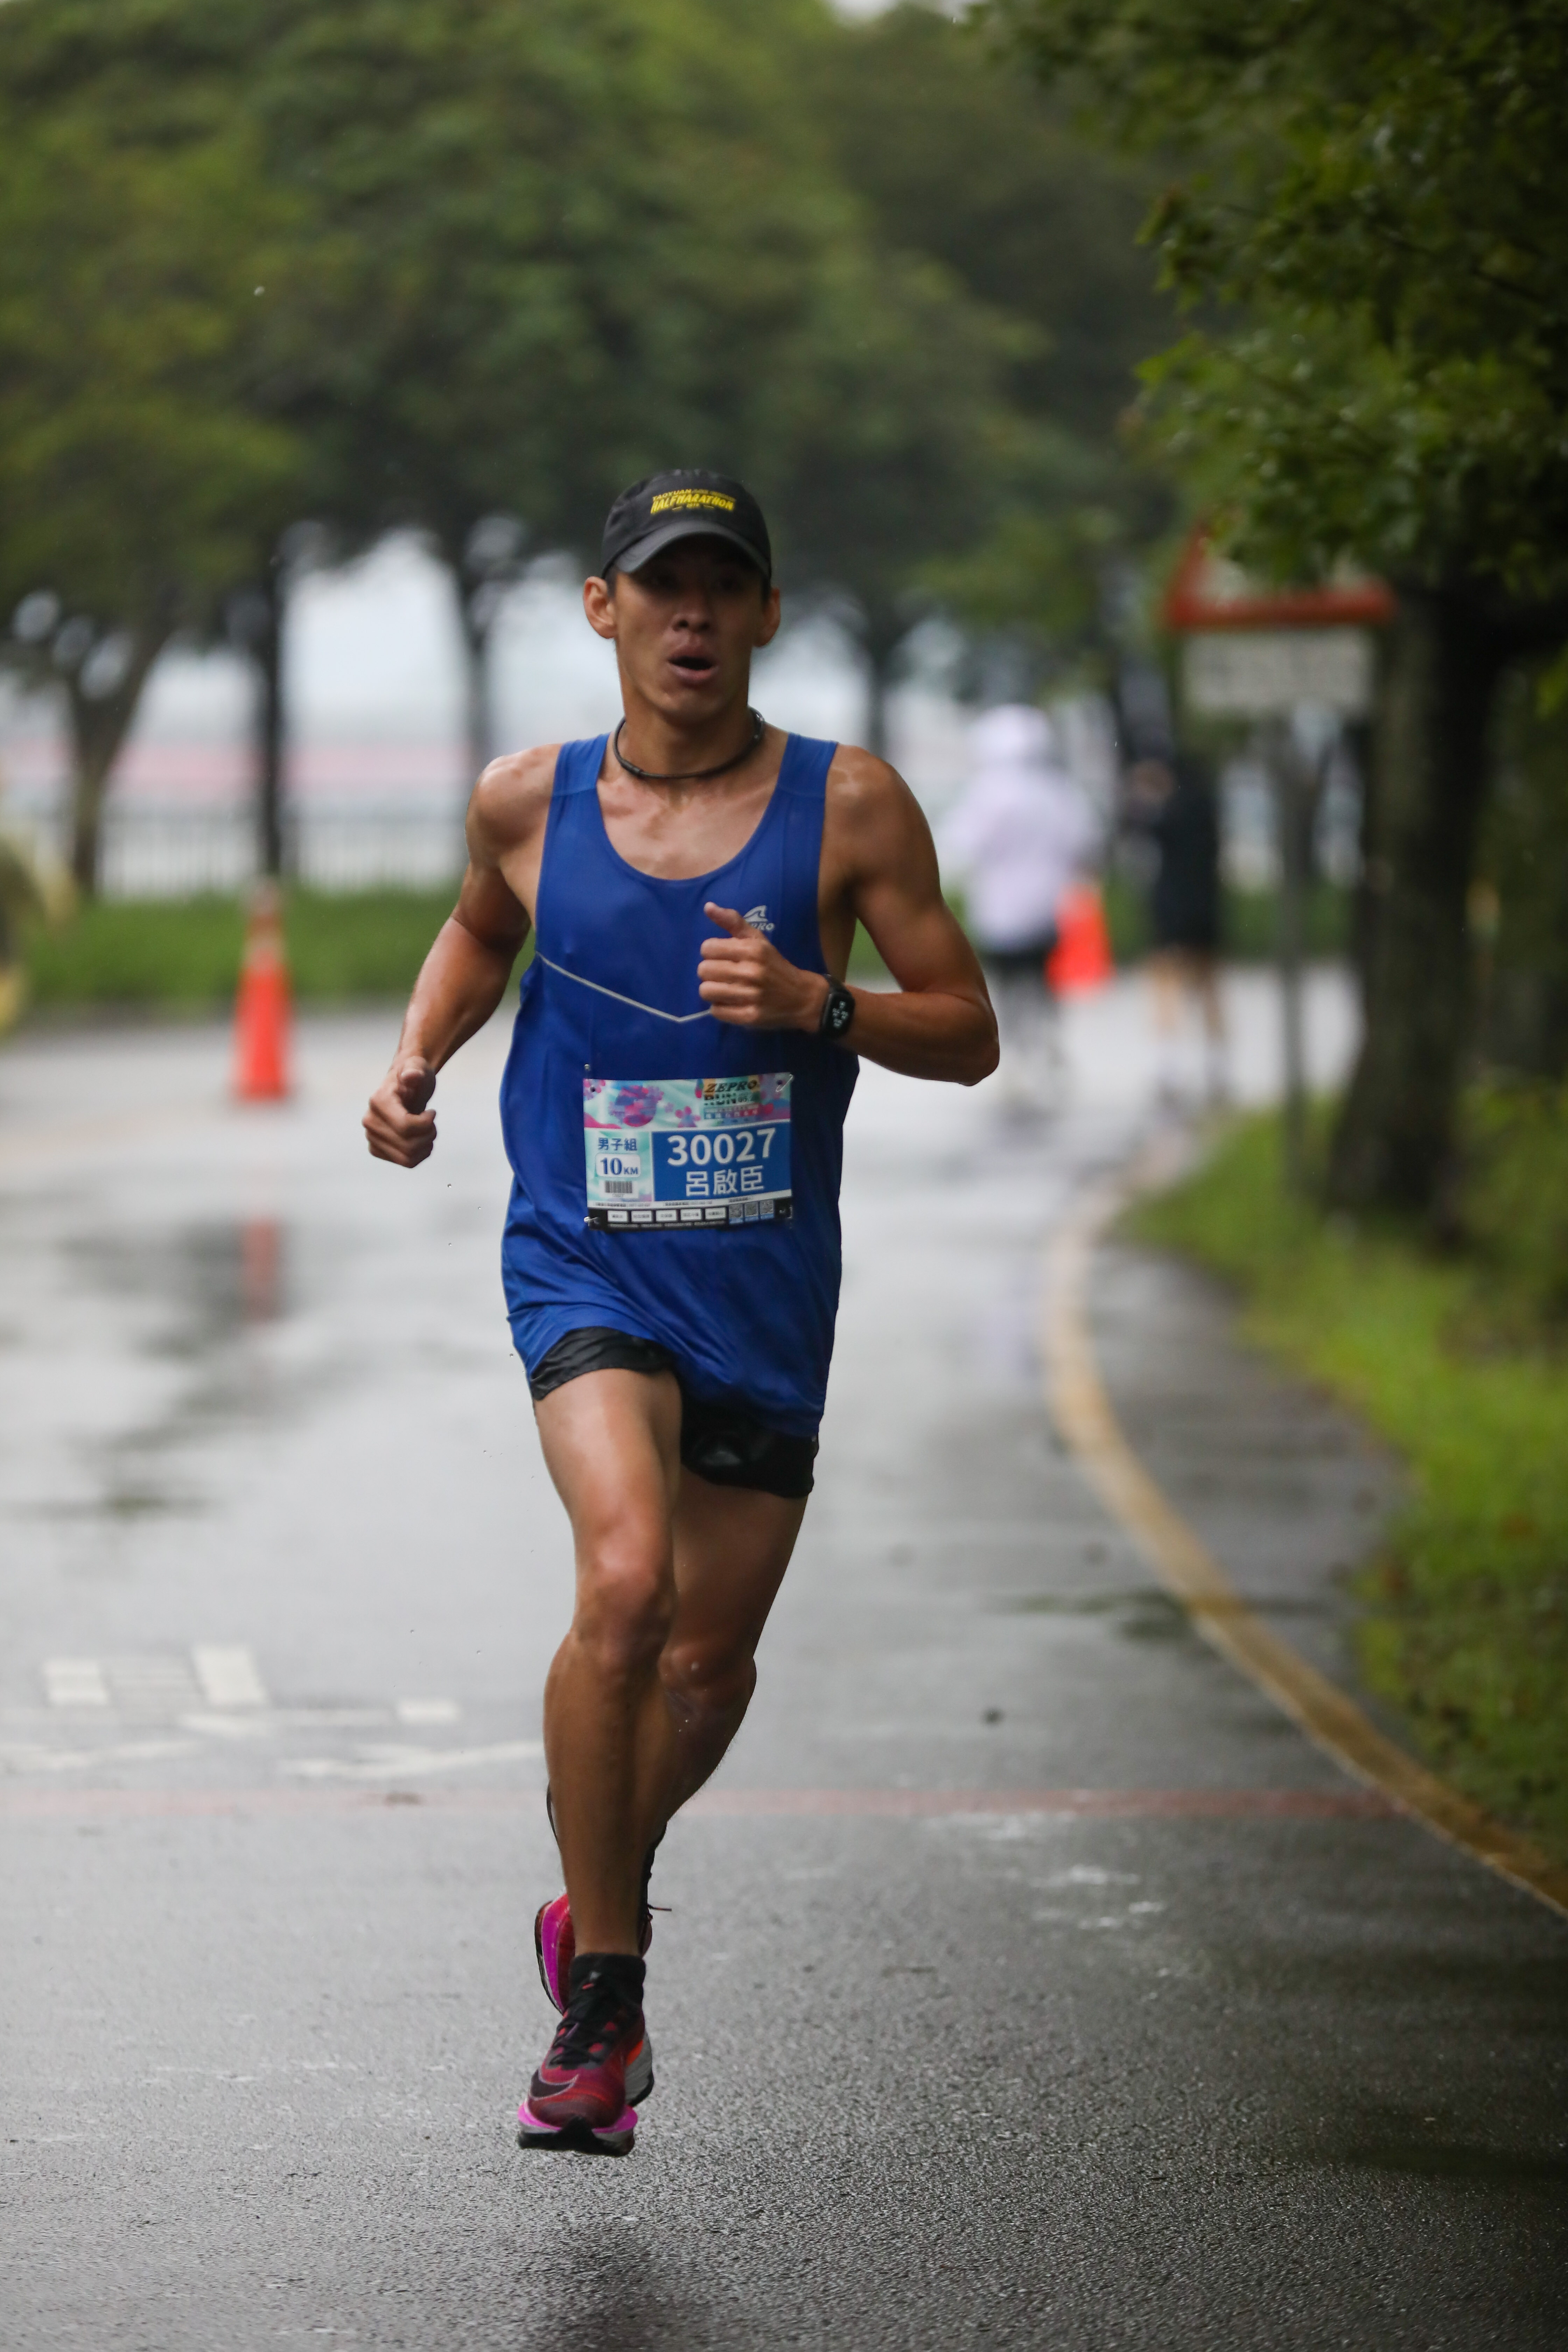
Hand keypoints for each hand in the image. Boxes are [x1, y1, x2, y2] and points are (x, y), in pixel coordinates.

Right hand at [363, 1055, 437, 1165]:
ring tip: (429, 1131)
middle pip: (408, 1145)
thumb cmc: (414, 1076)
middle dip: (428, 1135)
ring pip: (407, 1158)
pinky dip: (420, 1155)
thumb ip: (415, 1070)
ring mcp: (371, 1137)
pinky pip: (405, 1162)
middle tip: (433, 1123)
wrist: (405, 1088)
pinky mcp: (377, 1149)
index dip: (427, 1123)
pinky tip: (423, 1140)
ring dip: (426, 1146)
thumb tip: (410, 1076)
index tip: (432, 1112)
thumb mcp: (418, 1067)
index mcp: (378, 1101)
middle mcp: (370, 1121)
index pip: (406, 1126)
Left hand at [697, 904, 827, 1031]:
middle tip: (725, 975)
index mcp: (752, 950)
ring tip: (727, 990)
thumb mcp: (758, 940)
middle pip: (704, 970)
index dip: (712, 953)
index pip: (707, 948)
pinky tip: (733, 1003)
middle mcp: (751, 972)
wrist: (802, 997)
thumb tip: (708, 907)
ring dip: (713, 991)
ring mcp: (750, 996)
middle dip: (711, 972)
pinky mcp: (749, 1016)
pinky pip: (716, 1011)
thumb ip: (733, 922)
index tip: (724, 958)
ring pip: (706, 991)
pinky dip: (721, 1008)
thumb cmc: (775, 966)